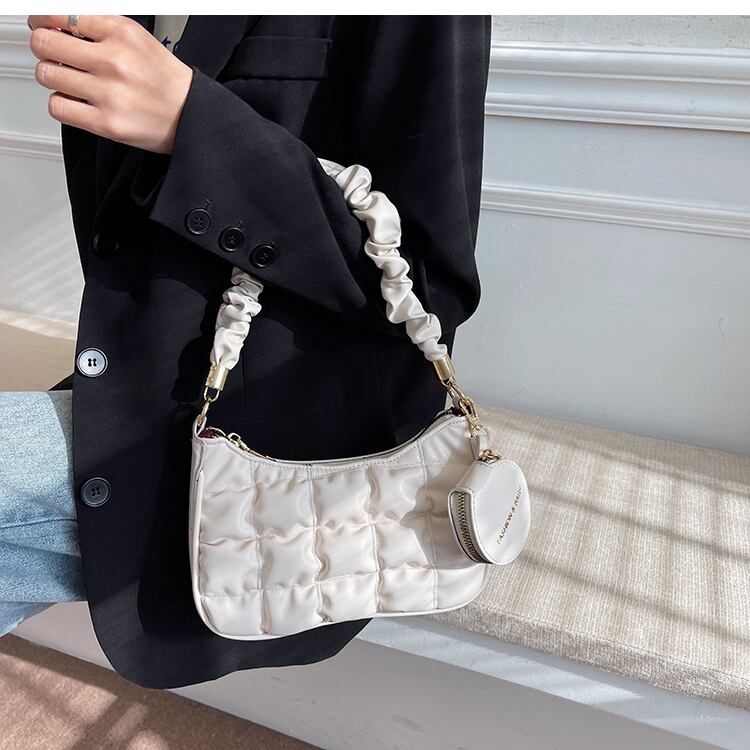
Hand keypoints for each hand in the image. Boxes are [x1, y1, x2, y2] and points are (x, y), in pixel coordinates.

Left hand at [27, 15, 192, 153]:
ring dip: (52, 76)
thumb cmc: (165, 81)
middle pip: (45, 43)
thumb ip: (99, 29)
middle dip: (43, 46)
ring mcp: (109, 93)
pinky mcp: (107, 123)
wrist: (191, 116)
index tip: (41, 24)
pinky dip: (61, 102)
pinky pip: (58, 107)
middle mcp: (115, 61)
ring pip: (47, 74)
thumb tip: (56, 26)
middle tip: (50, 52)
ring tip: (68, 79)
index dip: (43, 19)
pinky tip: (75, 100)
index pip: (62, 14)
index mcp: (122, 33)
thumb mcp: (138, 39)